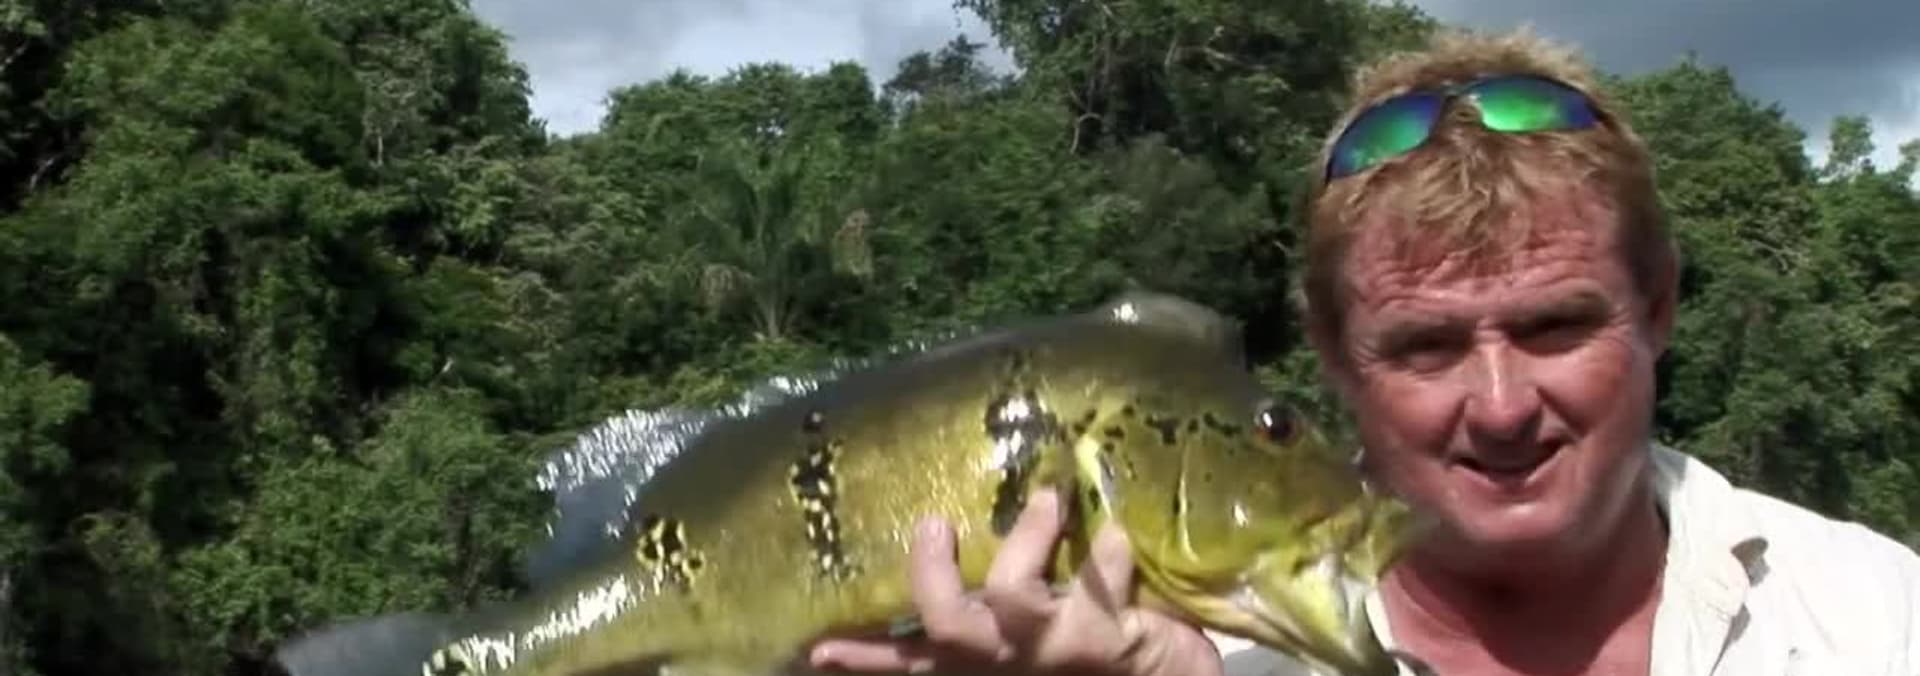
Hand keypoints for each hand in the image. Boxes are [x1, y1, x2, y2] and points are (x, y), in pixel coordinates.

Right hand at [807, 489, 1224, 675]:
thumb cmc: (1097, 659)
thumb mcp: (1036, 635)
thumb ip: (1001, 599)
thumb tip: (987, 520)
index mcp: (980, 662)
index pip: (910, 661)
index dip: (863, 656)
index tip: (815, 649)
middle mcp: (1004, 661)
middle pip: (947, 623)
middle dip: (933, 573)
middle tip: (933, 522)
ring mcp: (1050, 653)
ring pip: (1015, 597)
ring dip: (1030, 539)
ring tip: (1049, 497)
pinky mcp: (1102, 642)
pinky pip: (1100, 586)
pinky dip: (1107, 554)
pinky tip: (1116, 535)